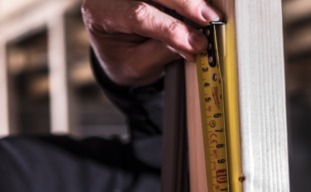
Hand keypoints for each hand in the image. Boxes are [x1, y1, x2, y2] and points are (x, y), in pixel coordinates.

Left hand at [82, 0, 222, 85]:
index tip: (194, 42)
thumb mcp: (137, 65)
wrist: (117, 52)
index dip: (169, 27)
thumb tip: (193, 41)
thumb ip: (162, 51)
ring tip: (209, 14)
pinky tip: (202, 6)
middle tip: (210, 20)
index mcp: (100, 13)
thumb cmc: (123, 59)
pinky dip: (188, 0)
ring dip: (190, 0)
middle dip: (186, 4)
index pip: (137, 15)